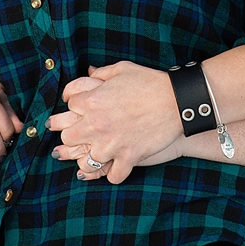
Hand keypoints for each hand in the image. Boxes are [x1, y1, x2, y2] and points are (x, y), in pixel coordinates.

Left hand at [46, 61, 182, 183]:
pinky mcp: (129, 157)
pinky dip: (115, 173)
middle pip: (67, 137)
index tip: (80, 107)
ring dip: (91, 159)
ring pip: (86, 162)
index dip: (74, 105)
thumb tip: (89, 72)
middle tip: (82, 134)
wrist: (177, 100)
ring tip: (98, 154)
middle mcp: (96, 124)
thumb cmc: (150, 82)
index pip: (68, 106)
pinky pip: (113, 176)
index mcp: (92, 100)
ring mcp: (111, 144)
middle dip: (73, 135)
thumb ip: (101, 72)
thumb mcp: (122, 69)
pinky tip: (118, 165)